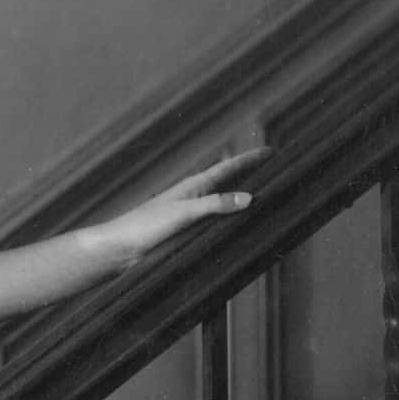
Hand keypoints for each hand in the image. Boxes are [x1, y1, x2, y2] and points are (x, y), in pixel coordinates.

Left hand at [81, 148, 267, 270]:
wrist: (122, 248)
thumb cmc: (146, 225)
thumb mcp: (185, 212)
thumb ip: (216, 205)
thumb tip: (248, 199)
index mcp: (195, 186)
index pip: (229, 167)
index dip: (250, 159)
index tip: (271, 151)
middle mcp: (196, 198)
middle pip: (230, 184)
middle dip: (252, 178)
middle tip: (277, 174)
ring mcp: (192, 216)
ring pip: (224, 206)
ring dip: (243, 203)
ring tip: (266, 200)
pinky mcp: (187, 234)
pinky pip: (216, 225)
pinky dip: (231, 223)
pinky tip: (239, 230)